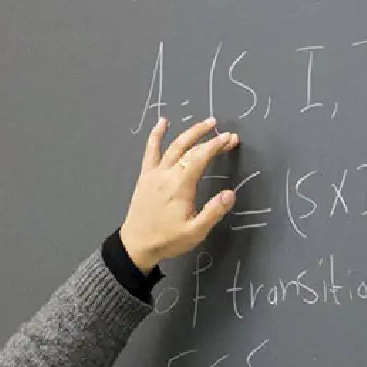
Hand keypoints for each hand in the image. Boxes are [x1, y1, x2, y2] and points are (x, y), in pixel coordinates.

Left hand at [118, 118, 240, 270]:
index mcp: (180, 186)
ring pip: (173, 146)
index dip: (216, 145)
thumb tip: (230, 193)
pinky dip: (156, 135)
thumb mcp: (195, 231)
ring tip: (206, 123)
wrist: (136, 244)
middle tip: (225, 134)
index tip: (230, 138)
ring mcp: (154, 173)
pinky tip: (163, 122)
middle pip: (190, 148)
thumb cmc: (167, 239)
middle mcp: (167, 174)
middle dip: (209, 138)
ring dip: (190, 132)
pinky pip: (151, 150)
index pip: (201, 157)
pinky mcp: (145, 176)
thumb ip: (213, 212)